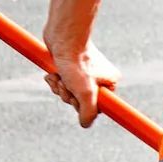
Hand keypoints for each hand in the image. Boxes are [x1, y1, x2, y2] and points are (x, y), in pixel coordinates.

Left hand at [41, 0, 113, 128]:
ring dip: (60, 88)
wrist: (62, 36)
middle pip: (82, 100)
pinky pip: (63, 83)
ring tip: (58, 76)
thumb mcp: (85, 93)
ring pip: (70, 92)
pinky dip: (55, 81)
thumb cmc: (76, 62)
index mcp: (110, 83)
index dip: (83, 107)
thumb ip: (88, 113)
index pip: (97, 107)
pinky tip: (52, 74)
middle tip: (66, 85)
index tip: (77, 99)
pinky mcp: (71, 67)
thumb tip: (85, 124)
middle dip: (68, 95)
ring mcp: (85, 72)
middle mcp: (99, 78)